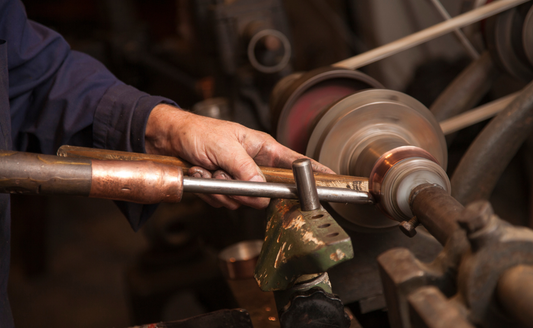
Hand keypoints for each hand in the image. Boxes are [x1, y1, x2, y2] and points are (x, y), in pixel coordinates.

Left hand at [145, 104, 334, 208]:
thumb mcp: (224, 147)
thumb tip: (260, 188)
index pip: (295, 161)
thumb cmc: (198, 132)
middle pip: (266, 192)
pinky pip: (225, 201)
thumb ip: (245, 169)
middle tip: (227, 178)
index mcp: (261, 148)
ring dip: (222, 189)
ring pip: (243, 200)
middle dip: (244, 190)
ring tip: (209, 170)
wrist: (168, 138)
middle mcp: (253, 164)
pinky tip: (202, 175)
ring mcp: (238, 177)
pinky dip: (210, 192)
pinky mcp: (223, 187)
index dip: (313, 171)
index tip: (332, 180)